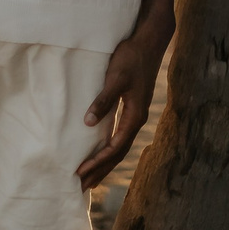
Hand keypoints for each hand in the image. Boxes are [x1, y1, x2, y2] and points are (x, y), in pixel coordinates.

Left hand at [78, 19, 171, 187]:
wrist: (148, 42)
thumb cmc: (132, 58)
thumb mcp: (116, 78)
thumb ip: (104, 100)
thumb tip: (88, 124)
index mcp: (135, 117)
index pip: (114, 148)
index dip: (97, 161)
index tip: (80, 172)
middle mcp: (136, 120)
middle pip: (118, 154)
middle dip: (100, 171)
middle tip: (81, 187)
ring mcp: (135, 115)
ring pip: (119, 148)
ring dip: (104, 164)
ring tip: (89, 179)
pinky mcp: (131, 108)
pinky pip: (118, 137)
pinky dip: (108, 150)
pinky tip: (99, 152)